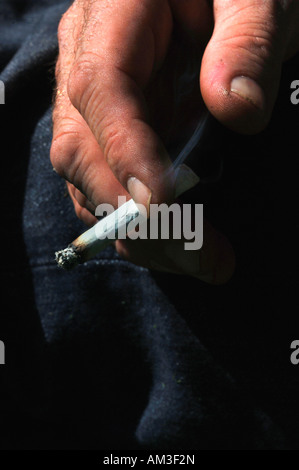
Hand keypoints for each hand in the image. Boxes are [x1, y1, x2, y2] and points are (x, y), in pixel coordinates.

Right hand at [50, 0, 298, 282]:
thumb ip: (247, 40)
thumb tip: (237, 109)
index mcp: (113, 13)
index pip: (100, 88)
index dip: (125, 150)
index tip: (161, 203)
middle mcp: (86, 60)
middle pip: (82, 148)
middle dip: (132, 213)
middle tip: (198, 256)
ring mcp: (93, 101)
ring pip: (87, 178)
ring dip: (137, 232)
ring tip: (201, 262)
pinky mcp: (109, 129)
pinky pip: (105, 183)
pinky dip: (136, 222)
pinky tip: (178, 243)